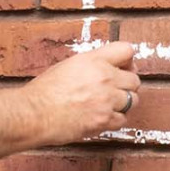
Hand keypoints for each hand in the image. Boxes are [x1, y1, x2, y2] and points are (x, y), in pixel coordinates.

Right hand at [25, 41, 139, 145]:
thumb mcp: (67, 66)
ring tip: (108, 105)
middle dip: (127, 85)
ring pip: (133, 100)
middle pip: (135, 80)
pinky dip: (115, 120)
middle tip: (116, 90)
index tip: (123, 67)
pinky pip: (122, 120)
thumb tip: (104, 69)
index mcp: (93, 60)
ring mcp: (106, 100)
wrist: (35, 113)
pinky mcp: (104, 120)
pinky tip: (102, 117)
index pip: (127, 50)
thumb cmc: (44, 91)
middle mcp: (104, 78)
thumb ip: (90, 65)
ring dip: (123, 103)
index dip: (127, 60)